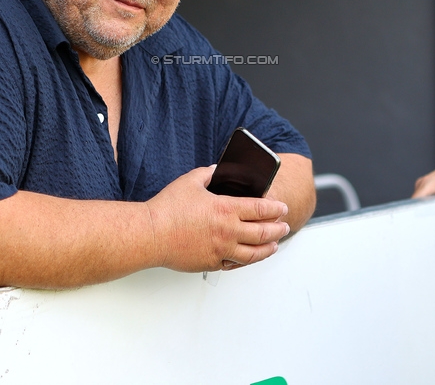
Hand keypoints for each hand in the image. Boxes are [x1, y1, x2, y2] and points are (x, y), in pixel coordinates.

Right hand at [146, 166, 288, 272]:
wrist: (150, 235)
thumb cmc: (167, 209)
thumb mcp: (190, 181)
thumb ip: (208, 174)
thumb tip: (217, 170)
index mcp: (225, 209)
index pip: (261, 209)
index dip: (275, 209)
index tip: (282, 208)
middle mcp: (227, 232)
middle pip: (263, 233)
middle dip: (278, 229)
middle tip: (284, 226)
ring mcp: (220, 250)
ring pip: (253, 253)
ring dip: (268, 248)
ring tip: (274, 245)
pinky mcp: (211, 263)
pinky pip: (235, 264)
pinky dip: (246, 260)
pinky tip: (249, 257)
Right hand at [412, 155, 434, 214]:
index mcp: (428, 183)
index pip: (414, 202)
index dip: (416, 213)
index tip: (422, 224)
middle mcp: (423, 183)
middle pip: (416, 204)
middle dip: (424, 213)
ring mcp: (424, 186)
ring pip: (421, 202)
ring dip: (428, 209)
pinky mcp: (428, 188)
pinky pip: (425, 200)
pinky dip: (432, 205)